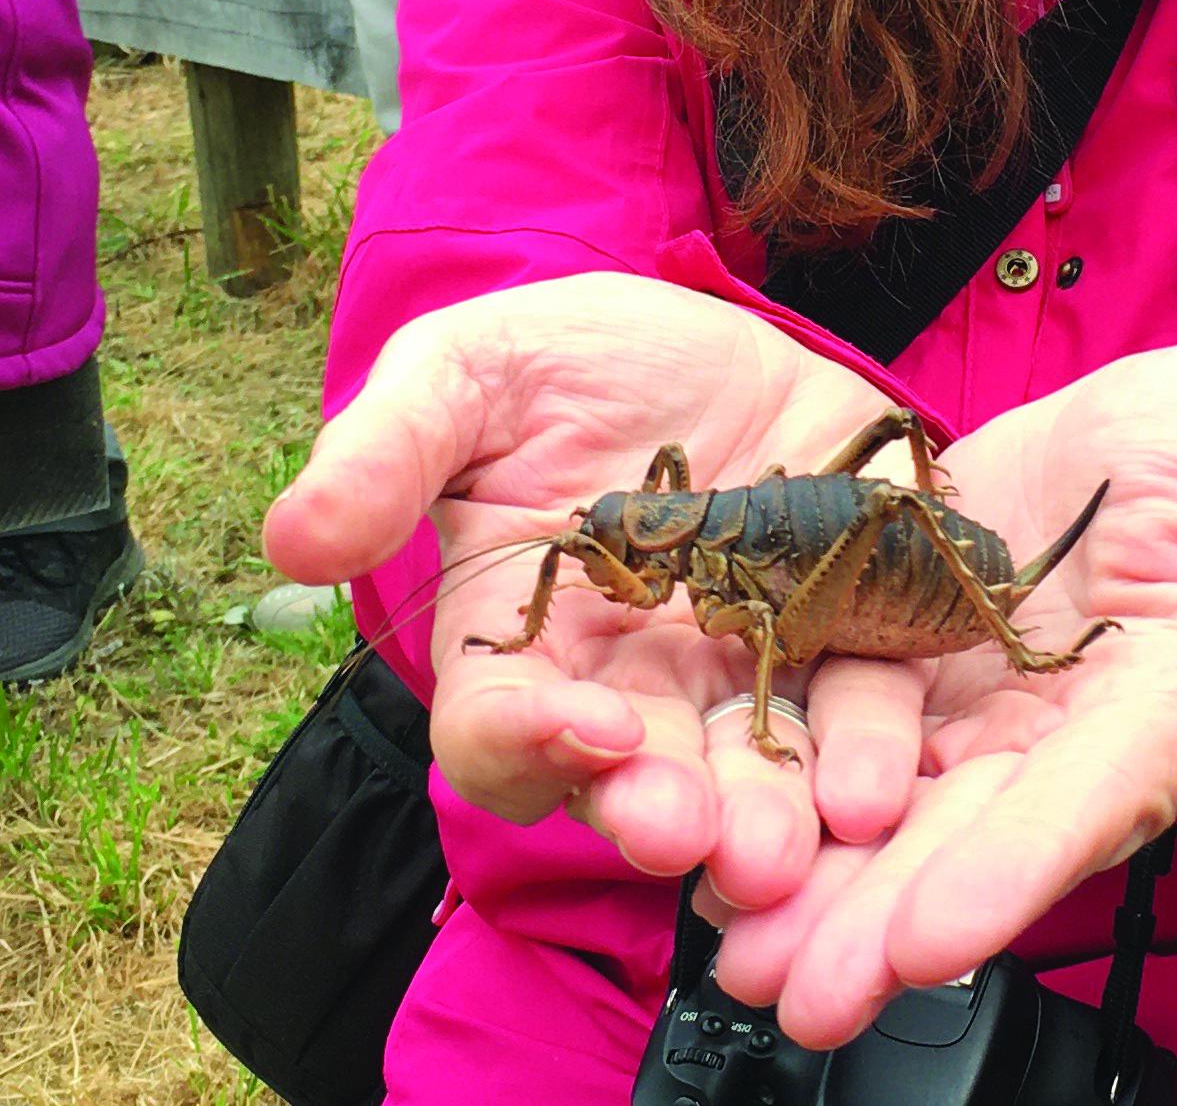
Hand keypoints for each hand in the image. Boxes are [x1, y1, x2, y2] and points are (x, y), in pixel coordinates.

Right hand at [262, 272, 911, 905]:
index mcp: (524, 647)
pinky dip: (875, 757)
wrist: (724, 333)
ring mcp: (745, 681)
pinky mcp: (852, 649)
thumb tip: (291, 540)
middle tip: (692, 835)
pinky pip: (866, 721)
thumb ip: (389, 451)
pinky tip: (885, 782)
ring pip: (753, 781)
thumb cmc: (569, 362)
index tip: (583, 723)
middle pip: (635, 784)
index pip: (499, 728)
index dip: (529, 739)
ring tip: (791, 843)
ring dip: (771, 822)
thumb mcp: (469, 373)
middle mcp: (634, 693)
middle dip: (664, 813)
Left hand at [690, 342, 1176, 1048]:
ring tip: (729, 951)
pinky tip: (694, 831)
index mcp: (1168, 710)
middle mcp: (1062, 737)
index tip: (939, 943)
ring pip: (885, 808)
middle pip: (969, 840)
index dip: (1018, 871)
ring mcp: (975, 704)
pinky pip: (825, 723)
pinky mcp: (899, 655)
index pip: (1094, 802)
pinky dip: (769, 780)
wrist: (1158, 422)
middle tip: (798, 1000)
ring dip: (811, 883)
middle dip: (882, 924)